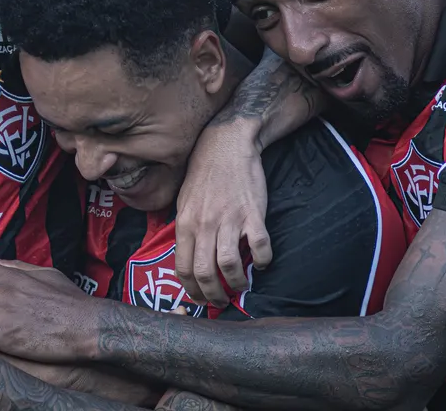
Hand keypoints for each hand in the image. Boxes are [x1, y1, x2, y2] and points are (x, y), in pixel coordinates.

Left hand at [175, 119, 270, 306]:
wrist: (226, 145)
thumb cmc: (204, 173)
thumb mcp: (183, 201)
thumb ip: (185, 229)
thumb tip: (187, 257)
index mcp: (185, 223)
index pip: (182, 268)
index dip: (191, 291)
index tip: (200, 299)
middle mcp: (204, 224)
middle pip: (204, 273)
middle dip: (213, 295)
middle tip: (221, 301)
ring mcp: (228, 219)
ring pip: (229, 265)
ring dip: (236, 283)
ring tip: (241, 285)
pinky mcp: (252, 213)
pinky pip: (259, 246)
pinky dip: (262, 261)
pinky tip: (261, 263)